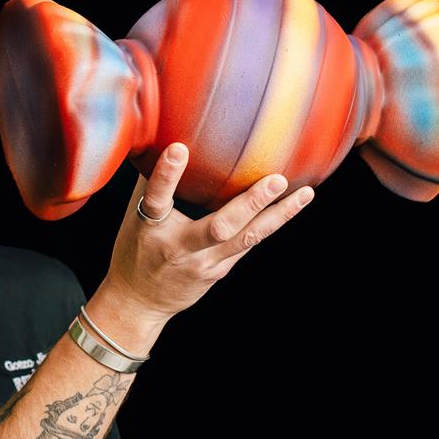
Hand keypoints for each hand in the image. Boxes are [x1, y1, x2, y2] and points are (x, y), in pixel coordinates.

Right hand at [102, 142, 314, 324]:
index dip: (167, 175)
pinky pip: (248, 244)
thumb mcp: (134, 216)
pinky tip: (295, 205)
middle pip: (218, 227)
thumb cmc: (135, 249)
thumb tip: (165, 137)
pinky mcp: (220, 270)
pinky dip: (272, 223)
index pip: (157, 198)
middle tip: (277, 181)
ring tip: (304, 194)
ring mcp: (203, 263)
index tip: (179, 149)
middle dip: (250, 204)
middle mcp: (179, 248)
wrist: (140, 301)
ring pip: (246, 239)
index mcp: (150, 229)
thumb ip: (151, 184)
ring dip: (278, 216)